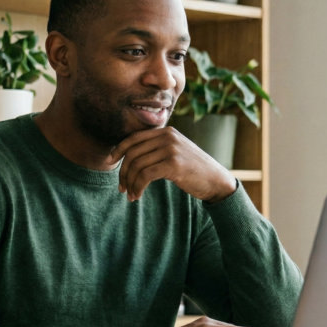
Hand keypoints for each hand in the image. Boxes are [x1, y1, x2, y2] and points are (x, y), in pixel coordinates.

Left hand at [106, 127, 236, 202]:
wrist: (216, 180)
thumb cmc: (192, 170)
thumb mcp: (174, 152)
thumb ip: (156, 148)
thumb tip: (128, 157)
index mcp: (166, 131)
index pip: (134, 138)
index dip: (118, 150)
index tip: (110, 162)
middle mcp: (167, 136)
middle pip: (133, 153)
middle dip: (123, 172)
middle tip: (121, 188)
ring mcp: (171, 149)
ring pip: (137, 165)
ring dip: (130, 183)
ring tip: (130, 195)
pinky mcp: (174, 164)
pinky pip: (145, 175)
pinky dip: (138, 187)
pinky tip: (137, 195)